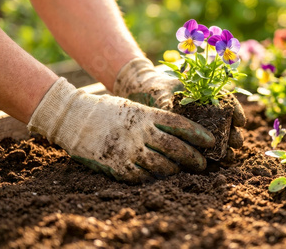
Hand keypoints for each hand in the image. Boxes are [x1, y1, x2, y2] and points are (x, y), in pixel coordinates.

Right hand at [28, 78, 214, 182]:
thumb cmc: (107, 110)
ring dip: (176, 170)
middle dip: (193, 157)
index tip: (211, 141)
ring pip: (162, 166)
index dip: (198, 134)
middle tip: (203, 164)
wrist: (74, 118)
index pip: (179, 124)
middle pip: (175, 148)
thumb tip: (178, 130)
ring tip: (182, 171)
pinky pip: (143, 177)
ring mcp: (129, 150)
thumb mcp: (133, 107)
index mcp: (146, 115)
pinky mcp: (118, 166)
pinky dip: (154, 178)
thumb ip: (154, 118)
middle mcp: (140, 132)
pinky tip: (160, 177)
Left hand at [113, 58, 245, 152]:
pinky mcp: (188, 138)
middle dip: (234, 134)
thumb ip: (168, 103)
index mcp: (204, 94)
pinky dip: (210, 154)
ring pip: (218, 136)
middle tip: (236, 144)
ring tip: (228, 157)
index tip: (240, 122)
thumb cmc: (155, 89)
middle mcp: (205, 109)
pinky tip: (214, 161)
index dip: (236, 111)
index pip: (227, 101)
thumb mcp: (162, 93)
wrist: (142, 93)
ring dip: (226, 146)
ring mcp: (198, 124)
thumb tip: (172, 114)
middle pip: (226, 122)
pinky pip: (202, 146)